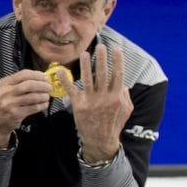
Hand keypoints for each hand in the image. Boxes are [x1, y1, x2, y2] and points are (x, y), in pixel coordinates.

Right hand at [0, 69, 51, 145]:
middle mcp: (5, 92)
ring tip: (47, 96)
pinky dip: (42, 105)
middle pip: (28, 85)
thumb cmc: (4, 103)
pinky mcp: (15, 114)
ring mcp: (10, 104)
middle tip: (49, 87)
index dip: (37, 75)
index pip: (23, 74)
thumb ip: (19, 83)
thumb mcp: (6, 90)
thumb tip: (40, 78)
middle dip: (42, 85)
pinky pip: (33, 108)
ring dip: (43, 96)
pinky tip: (45, 104)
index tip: (45, 78)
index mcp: (4, 83)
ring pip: (32, 97)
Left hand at [57, 45, 132, 163]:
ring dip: (86, 65)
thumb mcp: (126, 110)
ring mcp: (91, 101)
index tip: (115, 49)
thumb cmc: (113, 124)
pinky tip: (60, 71)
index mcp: (117, 97)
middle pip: (103, 74)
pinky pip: (71, 90)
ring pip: (88, 79)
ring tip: (84, 53)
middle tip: (100, 46)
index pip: (118, 74)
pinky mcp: (79, 106)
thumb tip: (123, 83)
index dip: (117, 61)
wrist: (101, 140)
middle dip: (102, 58)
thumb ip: (125, 95)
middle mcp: (105, 97)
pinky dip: (65, 80)